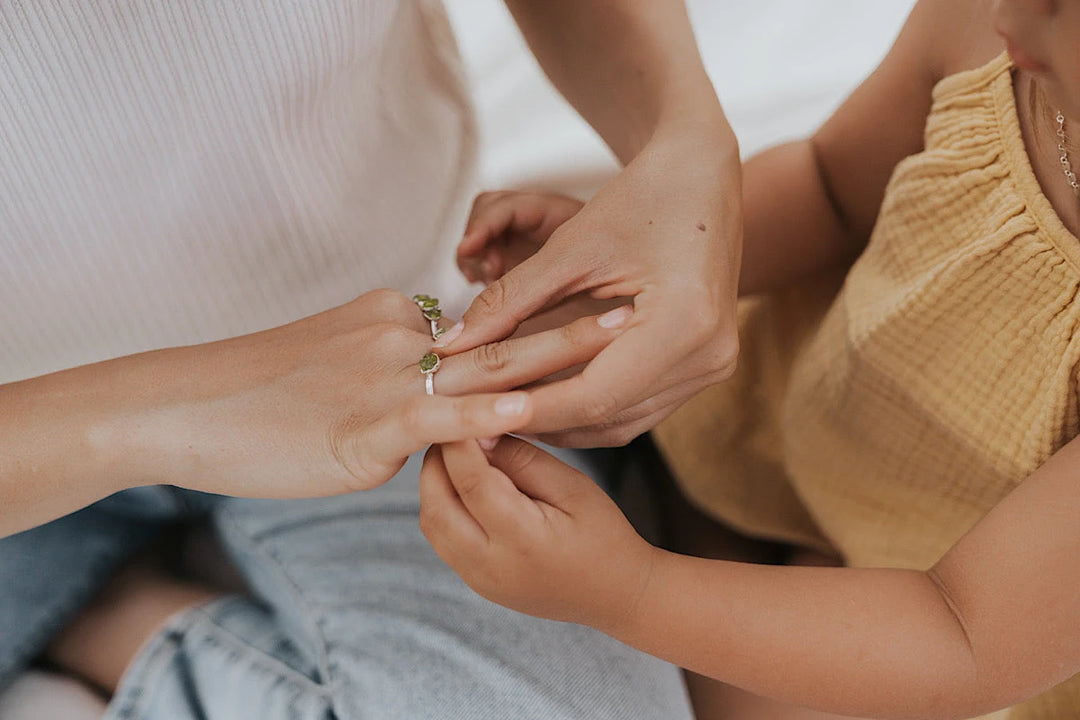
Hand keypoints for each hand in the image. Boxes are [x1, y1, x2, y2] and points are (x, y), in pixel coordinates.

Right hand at [110, 289, 632, 499]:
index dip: (541, 321)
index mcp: (392, 316)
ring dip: (555, 354)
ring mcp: (385, 377)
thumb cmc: (256, 392)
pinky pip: (436, 418)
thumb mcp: (333, 364)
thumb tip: (423, 394)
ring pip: (483, 367)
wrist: (187, 407)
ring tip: (617, 336)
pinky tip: (529, 414)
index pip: (480, 323)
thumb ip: (387, 369)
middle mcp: (398, 335)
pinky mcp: (366, 425)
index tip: (594, 306)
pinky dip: (485, 418)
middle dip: (570, 319)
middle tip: (631, 299)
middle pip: (499, 331)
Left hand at [419, 435, 656, 634]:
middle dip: (436, 460)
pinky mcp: (475, 583)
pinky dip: (441, 505)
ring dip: (434, 483)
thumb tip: (479, 433)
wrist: (616, 595)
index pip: (471, 482)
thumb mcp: (574, 486)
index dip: (457, 442)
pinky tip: (462, 483)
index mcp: (523, 540)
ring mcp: (479, 580)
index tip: (458, 409)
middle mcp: (491, 565)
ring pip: (431, 523)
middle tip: (452, 426)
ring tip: (457, 452)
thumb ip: (523, 460)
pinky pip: (441, 539)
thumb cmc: (605, 535)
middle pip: (437, 504)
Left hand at [435, 130, 742, 446]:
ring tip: (498, 412)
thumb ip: (509, 301)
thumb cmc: (642, 197)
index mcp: (683, 322)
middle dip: (535, 420)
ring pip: (620, 424)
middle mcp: (707, 356)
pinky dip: (585, 409)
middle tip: (475, 421)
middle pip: (605, 417)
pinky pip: (635, 409)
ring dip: (558, 422)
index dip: (527, 409)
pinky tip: (541, 399)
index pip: (592, 394)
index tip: (473, 413)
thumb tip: (451, 345)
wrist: (703, 177)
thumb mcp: (570, 248)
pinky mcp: (702, 368)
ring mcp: (711, 367)